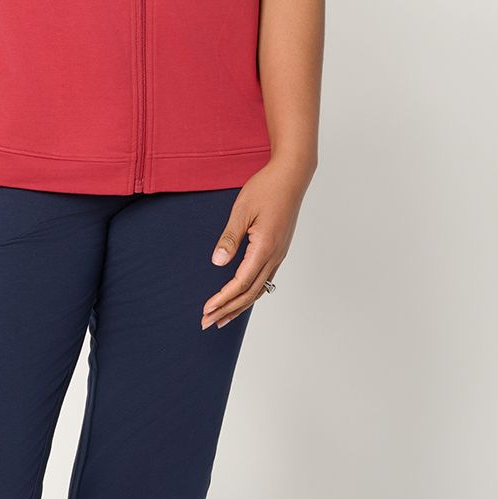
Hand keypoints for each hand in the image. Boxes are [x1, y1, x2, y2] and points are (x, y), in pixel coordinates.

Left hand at [201, 161, 310, 328]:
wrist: (292, 176)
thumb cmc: (267, 188)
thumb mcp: (242, 211)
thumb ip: (229, 239)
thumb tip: (217, 263)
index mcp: (264, 248)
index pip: (240, 283)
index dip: (222, 299)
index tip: (206, 310)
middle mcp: (274, 256)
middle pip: (249, 293)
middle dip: (227, 310)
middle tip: (207, 322)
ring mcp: (279, 254)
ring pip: (259, 290)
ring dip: (239, 306)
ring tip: (221, 319)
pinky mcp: (279, 250)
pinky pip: (264, 280)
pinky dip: (250, 294)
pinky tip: (242, 298)